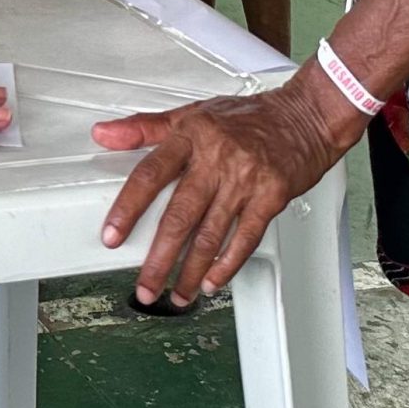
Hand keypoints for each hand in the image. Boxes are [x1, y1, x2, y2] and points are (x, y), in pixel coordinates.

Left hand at [95, 78, 349, 306]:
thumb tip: (103, 134)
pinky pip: (245, 238)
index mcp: (191, 136)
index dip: (128, 208)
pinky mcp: (272, 196)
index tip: (112, 236)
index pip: (150, 175)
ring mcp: (245, 179)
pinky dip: (227, 264)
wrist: (305, 116)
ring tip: (177, 294)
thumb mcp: (191, 113)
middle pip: (180, 215)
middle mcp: (216, 158)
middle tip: (145, 287)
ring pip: (211, 234)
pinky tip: (213, 281)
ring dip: (191, 272)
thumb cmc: (247, 117)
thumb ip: (144, 127)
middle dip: (159, 259)